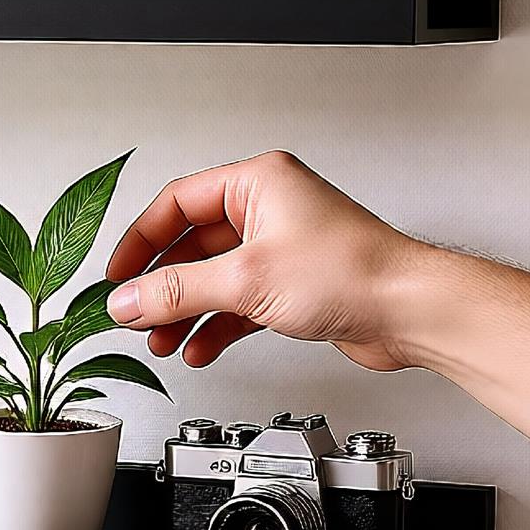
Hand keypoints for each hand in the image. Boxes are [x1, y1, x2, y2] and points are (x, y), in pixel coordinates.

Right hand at [103, 151, 426, 371]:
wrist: (411, 312)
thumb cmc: (356, 272)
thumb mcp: (246, 279)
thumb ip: (178, 291)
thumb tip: (130, 299)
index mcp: (258, 183)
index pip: (178, 204)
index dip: (142, 240)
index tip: (119, 273)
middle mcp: (269, 209)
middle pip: (193, 245)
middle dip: (163, 285)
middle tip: (135, 310)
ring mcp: (282, 248)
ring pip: (214, 278)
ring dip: (185, 310)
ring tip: (160, 337)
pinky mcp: (293, 285)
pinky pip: (238, 303)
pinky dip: (215, 325)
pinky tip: (199, 346)